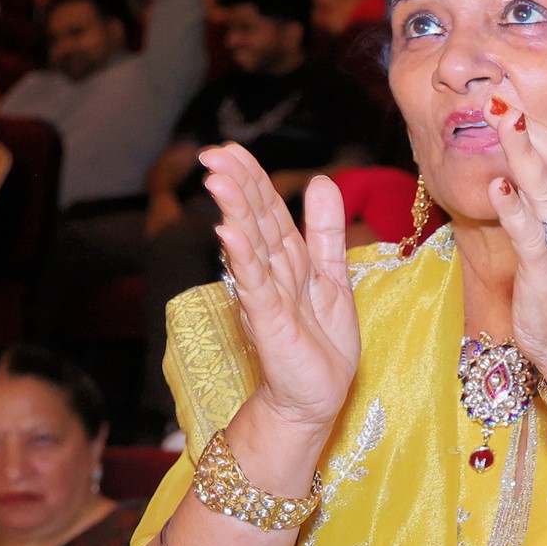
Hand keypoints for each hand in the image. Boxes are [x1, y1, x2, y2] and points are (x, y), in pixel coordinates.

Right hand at [204, 142, 358, 434]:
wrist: (317, 397)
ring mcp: (268, 297)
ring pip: (251, 247)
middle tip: (214, 153)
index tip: (231, 148)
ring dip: (235, 213)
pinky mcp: (268, 323)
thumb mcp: (332, 276)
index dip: (253, 179)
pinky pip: (255, 286)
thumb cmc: (320, 341)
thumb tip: (321, 181)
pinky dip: (243, 259)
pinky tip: (228, 234)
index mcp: (288, 259)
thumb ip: (326, 231)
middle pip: (255, 222)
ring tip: (218, 180)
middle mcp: (272, 273)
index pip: (269, 211)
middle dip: (238, 186)